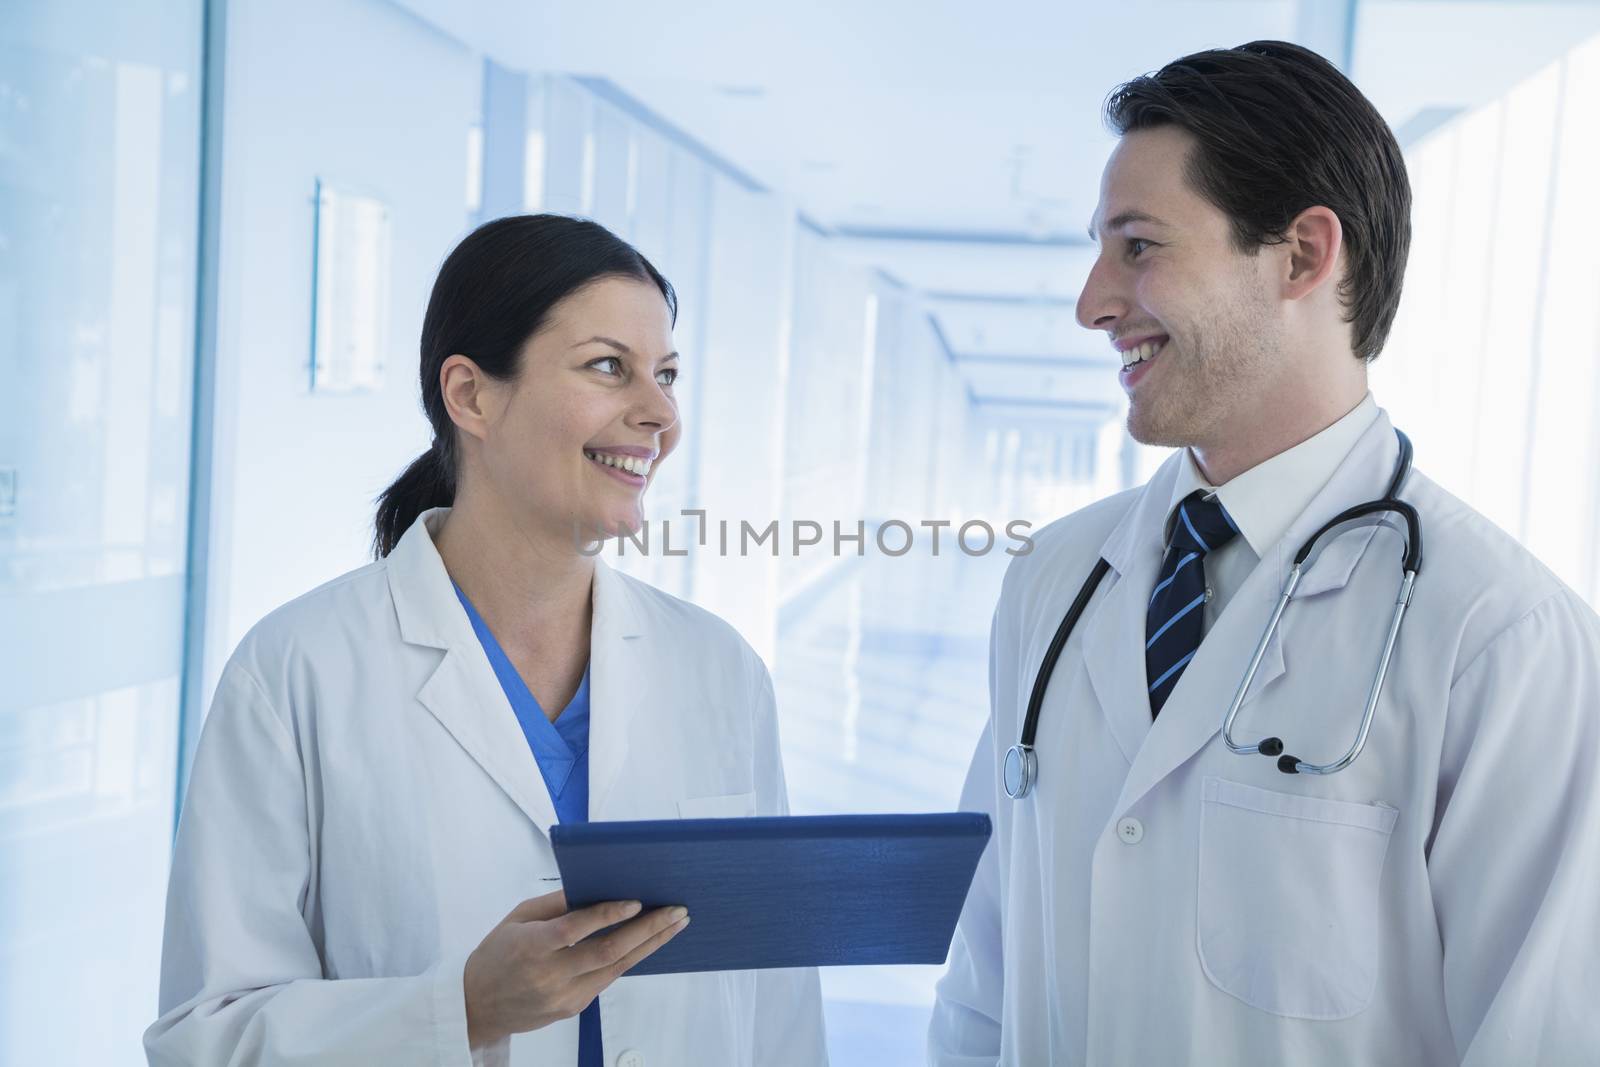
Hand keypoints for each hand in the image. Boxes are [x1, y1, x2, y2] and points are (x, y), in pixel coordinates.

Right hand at [463, 890, 688, 1049]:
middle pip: (607, 952)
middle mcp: (550, 975)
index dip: (607, 915)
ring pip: (616, 968)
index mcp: (531, 947)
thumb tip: (594, 886)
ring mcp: (564, 996)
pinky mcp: (573, 1008)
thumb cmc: (497, 954)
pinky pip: (607, 979)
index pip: (575, 930)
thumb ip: (556, 904)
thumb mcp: (517, 918)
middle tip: (676, 911)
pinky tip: (648, 942)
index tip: (637, 902)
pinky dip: (630, 958)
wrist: (477, 1007)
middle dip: (648, 930)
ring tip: (675, 925)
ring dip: (650, 945)